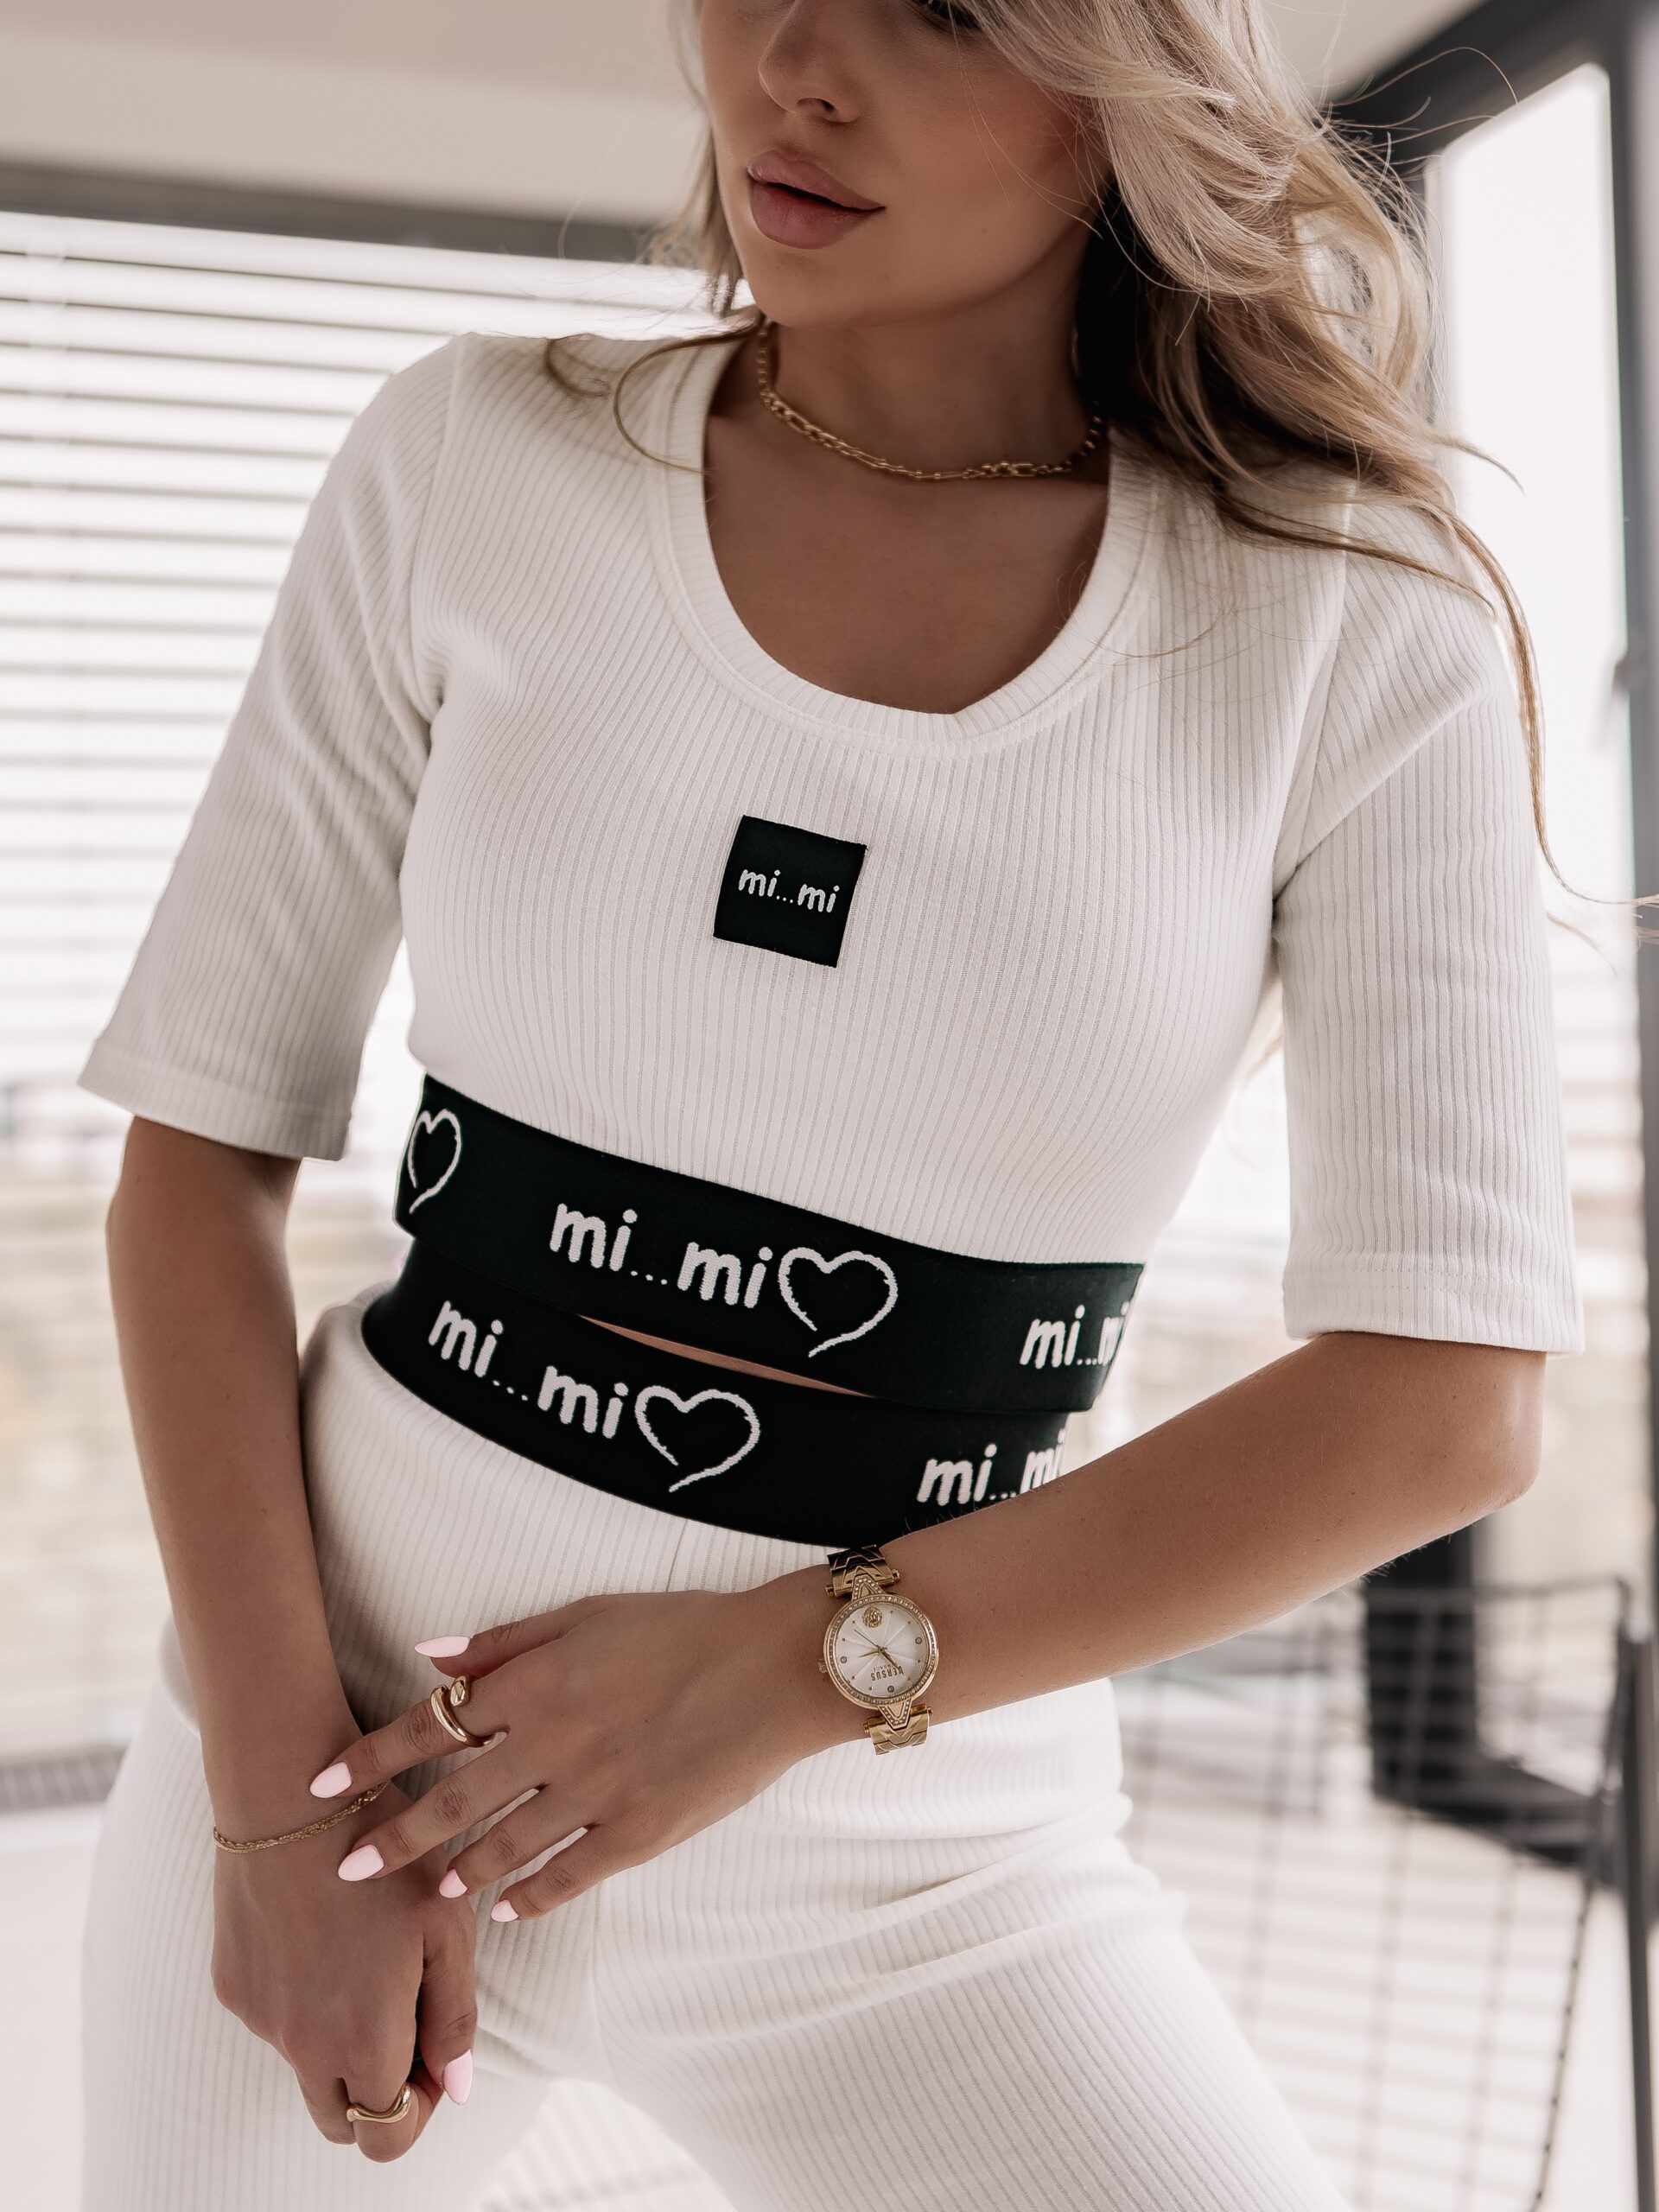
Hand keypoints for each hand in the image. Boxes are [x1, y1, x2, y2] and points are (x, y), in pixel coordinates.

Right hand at [210, 1779, 476, 2157]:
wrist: (289, 1793)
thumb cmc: (386, 1852)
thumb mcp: (445, 1926)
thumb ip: (454, 2016)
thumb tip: (459, 2087)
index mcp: (363, 2039)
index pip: (387, 2137)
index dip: (421, 2110)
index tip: (436, 2059)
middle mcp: (302, 2044)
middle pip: (341, 2122)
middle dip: (376, 2094)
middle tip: (405, 2024)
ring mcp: (260, 2017)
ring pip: (306, 2067)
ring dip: (340, 2043)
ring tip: (368, 1957)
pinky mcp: (230, 1984)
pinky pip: (274, 2019)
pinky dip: (303, 2001)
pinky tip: (325, 1931)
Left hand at [304, 1576, 845, 1922]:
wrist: (773, 1666)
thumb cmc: (681, 1627)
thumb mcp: (588, 1614)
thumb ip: (504, 1642)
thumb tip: (427, 1656)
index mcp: (538, 1684)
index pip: (430, 1726)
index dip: (369, 1759)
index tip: (319, 1787)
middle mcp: (555, 1743)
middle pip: (451, 1800)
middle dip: (389, 1838)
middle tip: (341, 1869)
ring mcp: (597, 1795)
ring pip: (504, 1847)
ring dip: (456, 1873)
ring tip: (425, 1894)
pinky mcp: (640, 1833)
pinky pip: (570, 1877)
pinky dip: (532, 1897)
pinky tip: (507, 1911)